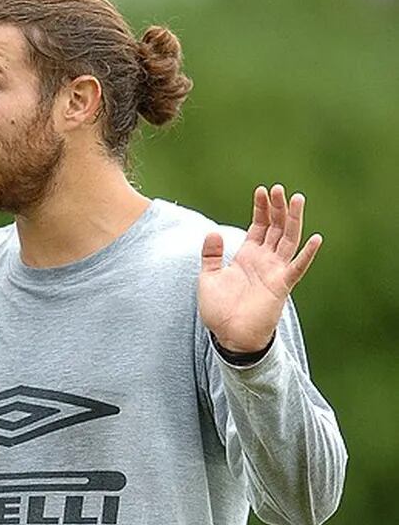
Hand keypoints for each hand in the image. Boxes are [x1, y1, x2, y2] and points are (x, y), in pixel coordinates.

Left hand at [198, 184, 321, 352]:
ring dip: (293, 220)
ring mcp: (275, 272)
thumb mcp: (208, 278)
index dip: (261, 209)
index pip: (258, 226)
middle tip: (279, 189)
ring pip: (288, 240)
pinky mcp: (281, 286)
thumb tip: (212, 231)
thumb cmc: (219, 310)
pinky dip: (307, 254)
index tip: (261, 190)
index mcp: (247, 256)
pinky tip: (316, 239)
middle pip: (275, 228)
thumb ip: (211, 255)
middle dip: (277, 208)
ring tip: (297, 199)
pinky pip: (297, 268)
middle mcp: (264, 261)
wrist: (228, 336)